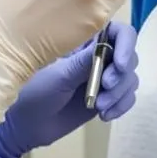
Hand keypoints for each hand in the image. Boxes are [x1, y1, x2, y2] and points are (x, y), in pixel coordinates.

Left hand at [0, 21, 139, 157]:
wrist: (27, 125)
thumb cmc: (34, 92)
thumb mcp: (59, 76)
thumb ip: (84, 63)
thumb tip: (108, 48)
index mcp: (84, 42)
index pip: (117, 32)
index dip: (126, 44)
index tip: (120, 65)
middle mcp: (98, 56)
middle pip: (129, 57)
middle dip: (121, 75)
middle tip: (105, 87)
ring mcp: (103, 78)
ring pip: (129, 79)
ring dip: (120, 94)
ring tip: (100, 107)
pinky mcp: (106, 97)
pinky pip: (127, 97)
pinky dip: (121, 106)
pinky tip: (105, 115)